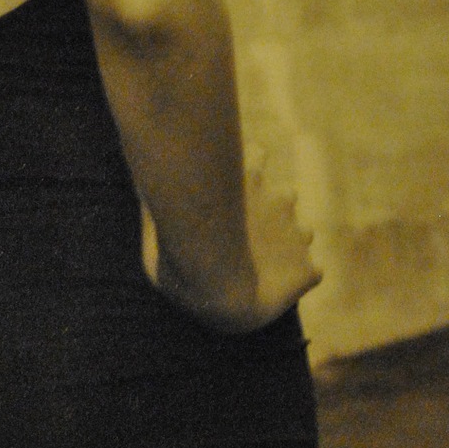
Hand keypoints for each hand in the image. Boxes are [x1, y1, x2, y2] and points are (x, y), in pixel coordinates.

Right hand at [139, 168, 320, 333]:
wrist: (217, 287)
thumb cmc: (178, 255)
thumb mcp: (157, 219)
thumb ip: (157, 206)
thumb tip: (140, 186)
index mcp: (248, 178)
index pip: (257, 154)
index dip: (249, 168)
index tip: (235, 185)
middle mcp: (280, 199)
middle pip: (286, 196)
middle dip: (271, 214)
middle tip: (247, 239)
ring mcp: (297, 234)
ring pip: (300, 234)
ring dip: (283, 247)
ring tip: (257, 272)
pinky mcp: (307, 268)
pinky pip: (309, 272)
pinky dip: (295, 280)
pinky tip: (272, 293)